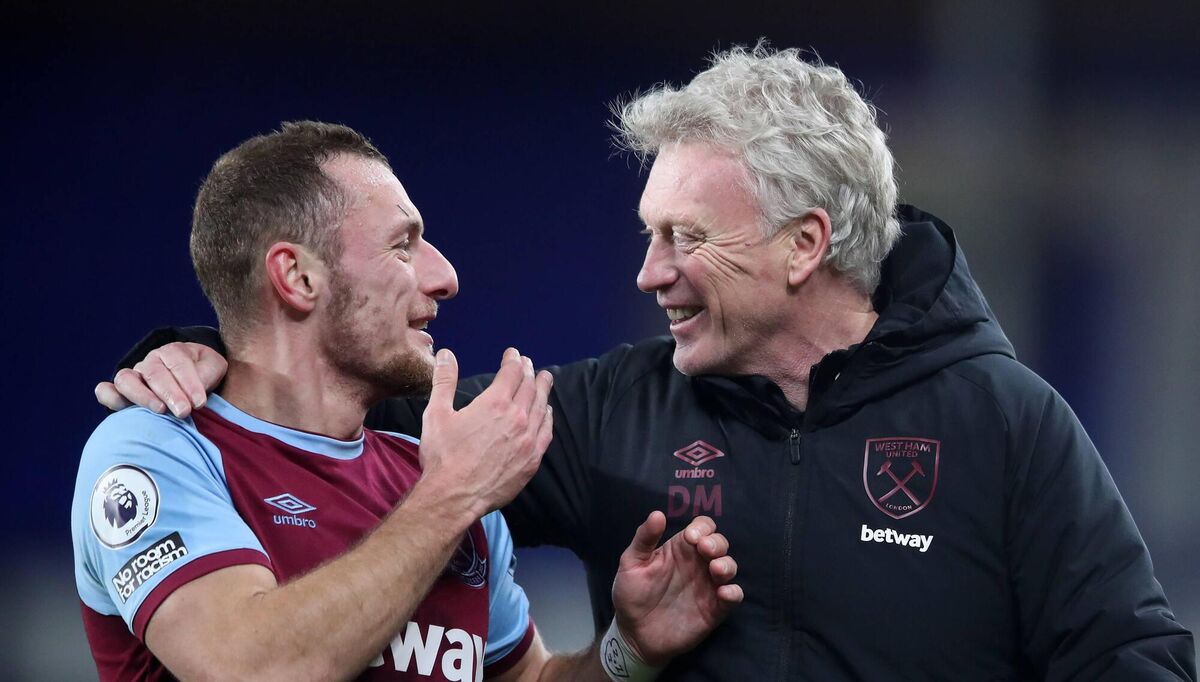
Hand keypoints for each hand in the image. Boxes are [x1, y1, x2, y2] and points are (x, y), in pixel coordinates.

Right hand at [94, 342, 227, 417]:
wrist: (192, 375)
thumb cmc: (203, 372)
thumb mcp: (214, 367)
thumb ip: (208, 374)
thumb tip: (196, 393)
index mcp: (173, 352)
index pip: (178, 364)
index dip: (189, 383)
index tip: (200, 402)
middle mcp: (150, 362)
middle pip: (155, 373)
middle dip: (171, 393)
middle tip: (184, 411)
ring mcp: (134, 375)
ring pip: (127, 380)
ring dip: (142, 395)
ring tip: (160, 410)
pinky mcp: (121, 392)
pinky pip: (107, 390)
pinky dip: (109, 396)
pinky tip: (120, 406)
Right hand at [416, 348, 553, 518]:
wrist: (454, 497)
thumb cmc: (443, 456)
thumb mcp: (436, 414)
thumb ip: (444, 381)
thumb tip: (447, 354)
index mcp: (495, 403)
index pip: (512, 373)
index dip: (513, 360)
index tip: (512, 354)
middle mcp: (516, 418)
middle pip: (529, 387)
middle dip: (529, 371)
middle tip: (528, 364)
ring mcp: (528, 440)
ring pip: (541, 407)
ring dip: (542, 390)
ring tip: (544, 379)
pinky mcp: (532, 460)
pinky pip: (546, 432)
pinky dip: (547, 417)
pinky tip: (547, 412)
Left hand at [611, 513, 742, 665]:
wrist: (633, 634)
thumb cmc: (631, 594)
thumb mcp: (631, 563)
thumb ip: (644, 538)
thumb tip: (658, 514)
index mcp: (680, 549)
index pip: (702, 528)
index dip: (702, 528)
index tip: (691, 537)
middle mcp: (697, 564)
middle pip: (720, 544)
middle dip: (717, 543)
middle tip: (705, 549)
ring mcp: (707, 586)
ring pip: (730, 567)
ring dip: (727, 565)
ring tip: (715, 569)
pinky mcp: (714, 609)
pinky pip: (733, 597)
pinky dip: (734, 593)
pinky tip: (723, 593)